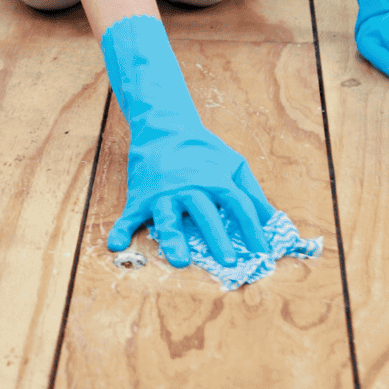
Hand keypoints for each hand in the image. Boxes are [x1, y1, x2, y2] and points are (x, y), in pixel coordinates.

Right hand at [100, 14, 273, 266]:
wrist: (163, 128)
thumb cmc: (203, 152)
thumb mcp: (232, 164)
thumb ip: (252, 192)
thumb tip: (274, 220)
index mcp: (215, 179)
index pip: (239, 205)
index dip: (253, 228)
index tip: (264, 253)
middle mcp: (190, 187)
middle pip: (205, 212)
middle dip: (216, 236)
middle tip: (228, 261)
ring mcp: (163, 193)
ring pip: (168, 218)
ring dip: (173, 239)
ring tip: (180, 260)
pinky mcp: (141, 197)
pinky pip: (129, 216)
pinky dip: (120, 230)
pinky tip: (115, 245)